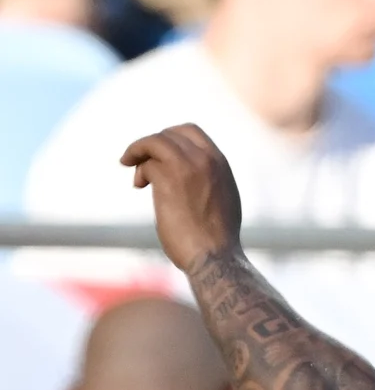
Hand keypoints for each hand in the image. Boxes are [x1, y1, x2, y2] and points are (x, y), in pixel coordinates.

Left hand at [122, 124, 245, 272]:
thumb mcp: (221, 201)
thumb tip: (189, 179)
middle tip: (143, 162)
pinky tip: (139, 185)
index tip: (159, 155)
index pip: (190, 132)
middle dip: (153, 145)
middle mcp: (207, 160)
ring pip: (155, 141)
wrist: (215, 257)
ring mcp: (189, 166)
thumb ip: (208, 182)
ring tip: (138, 177)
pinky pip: (145, 162)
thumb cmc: (216, 239)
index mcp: (221, 165)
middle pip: (170, 133)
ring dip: (139, 152)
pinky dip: (138, 170)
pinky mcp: (169, 177)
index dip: (169, 138)